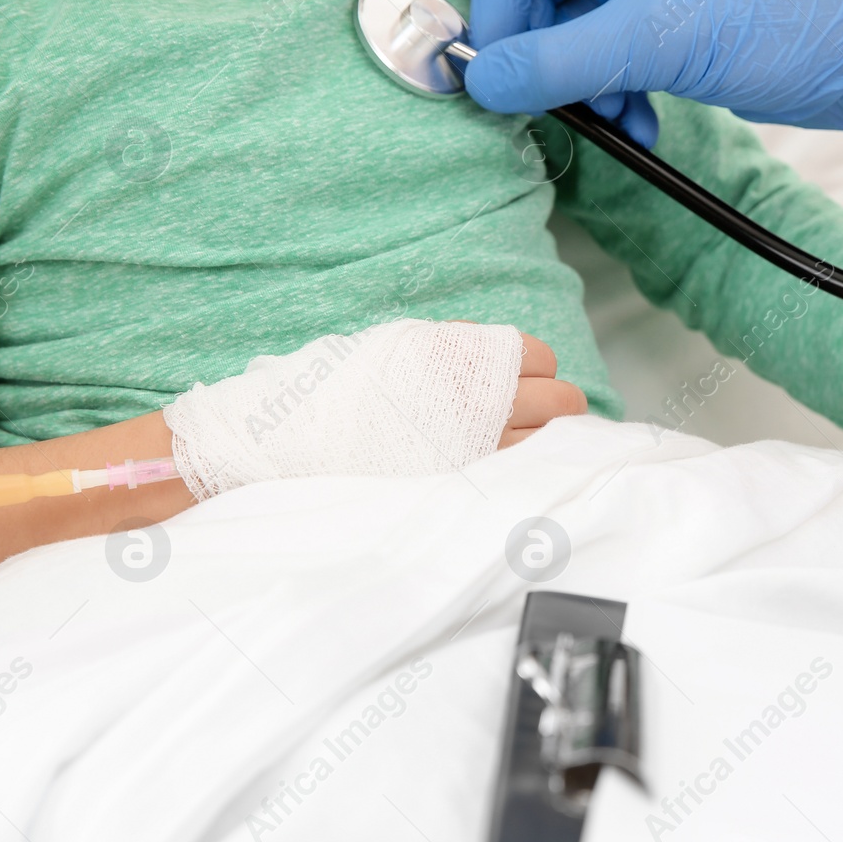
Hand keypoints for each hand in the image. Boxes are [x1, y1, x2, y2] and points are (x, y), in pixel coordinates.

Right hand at [163, 320, 585, 499]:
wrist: (281, 446)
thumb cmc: (326, 400)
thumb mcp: (389, 355)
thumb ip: (447, 360)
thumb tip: (494, 372)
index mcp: (460, 354)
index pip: (539, 357)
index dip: (533, 375)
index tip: (520, 393)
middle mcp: (479, 395)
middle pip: (562, 400)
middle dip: (554, 413)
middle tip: (532, 431)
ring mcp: (478, 445)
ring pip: (553, 443)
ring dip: (545, 449)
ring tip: (519, 462)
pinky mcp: (465, 486)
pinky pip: (524, 480)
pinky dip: (525, 481)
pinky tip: (504, 487)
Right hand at [467, 0, 842, 145]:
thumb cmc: (784, 15)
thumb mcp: (657, 38)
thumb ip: (562, 62)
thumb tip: (487, 81)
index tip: (496, 58)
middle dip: (541, 51)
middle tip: (538, 99)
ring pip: (575, 32)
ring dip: (580, 84)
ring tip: (600, 117)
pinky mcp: (673, 27)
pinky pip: (612, 60)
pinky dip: (615, 96)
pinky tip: (638, 127)